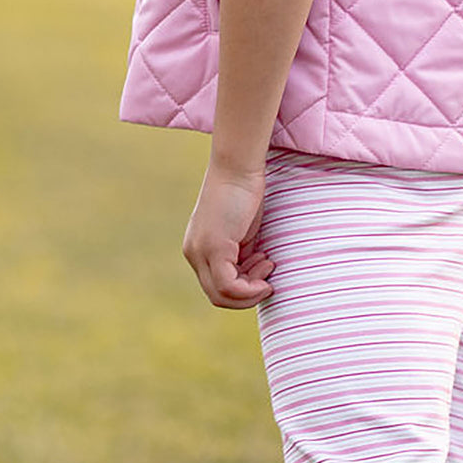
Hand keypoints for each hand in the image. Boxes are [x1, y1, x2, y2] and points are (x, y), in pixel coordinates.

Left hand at [182, 161, 274, 309]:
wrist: (238, 167)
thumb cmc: (243, 192)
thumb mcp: (240, 232)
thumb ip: (240, 255)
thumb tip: (253, 277)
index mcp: (198, 249)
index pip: (216, 286)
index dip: (243, 288)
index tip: (263, 268)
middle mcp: (194, 253)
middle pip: (217, 296)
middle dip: (247, 294)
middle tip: (268, 274)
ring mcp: (201, 252)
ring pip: (221, 295)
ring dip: (251, 291)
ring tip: (268, 267)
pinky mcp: (213, 248)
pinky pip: (229, 286)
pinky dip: (250, 288)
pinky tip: (266, 271)